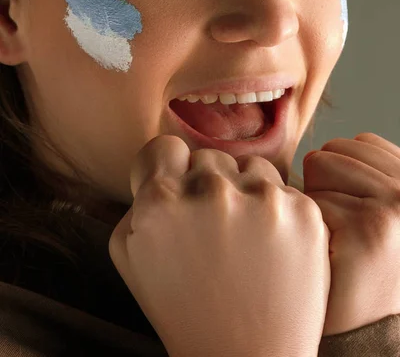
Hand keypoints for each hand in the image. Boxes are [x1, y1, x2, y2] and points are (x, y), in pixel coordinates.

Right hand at [109, 135, 330, 356]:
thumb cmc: (184, 309)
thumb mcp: (130, 255)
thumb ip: (138, 201)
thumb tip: (159, 170)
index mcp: (161, 201)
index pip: (165, 148)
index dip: (169, 170)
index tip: (178, 190)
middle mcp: (211, 191)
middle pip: (209, 157)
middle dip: (207, 185)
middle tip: (213, 230)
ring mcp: (261, 199)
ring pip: (249, 167)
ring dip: (245, 192)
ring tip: (244, 239)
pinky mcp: (302, 211)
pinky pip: (283, 189)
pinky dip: (277, 212)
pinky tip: (271, 247)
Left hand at [303, 132, 399, 336]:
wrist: (368, 332)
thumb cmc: (363, 267)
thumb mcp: (381, 212)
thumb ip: (369, 175)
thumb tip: (329, 148)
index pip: (360, 142)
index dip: (342, 173)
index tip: (352, 210)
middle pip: (335, 152)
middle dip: (326, 185)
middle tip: (342, 229)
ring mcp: (394, 209)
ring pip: (320, 168)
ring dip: (316, 203)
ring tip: (336, 239)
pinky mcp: (368, 230)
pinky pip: (311, 201)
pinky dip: (309, 227)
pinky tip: (329, 256)